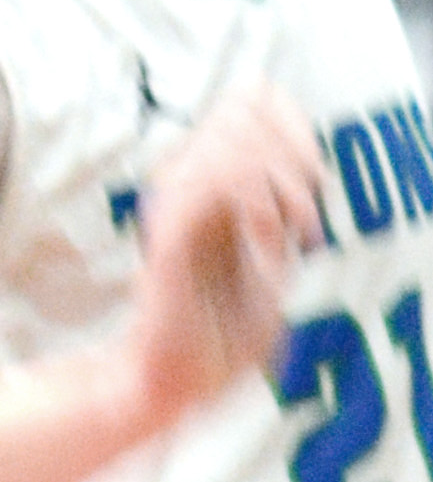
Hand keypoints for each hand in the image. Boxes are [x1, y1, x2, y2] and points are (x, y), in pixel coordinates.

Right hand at [118, 87, 322, 436]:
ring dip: (280, 186)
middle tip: (302, 217)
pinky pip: (214, 182)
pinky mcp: (168, 231)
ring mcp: (174, 200)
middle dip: (292, 157)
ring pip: (234, 140)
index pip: (249, 100)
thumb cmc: (221, 331)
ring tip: (285, 234)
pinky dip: (256, 204)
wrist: (177, 382)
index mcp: (209, 177)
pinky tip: (267, 237)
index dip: (291, 124)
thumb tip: (304, 163)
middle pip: (243, 109)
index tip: (313, 179)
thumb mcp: (270, 260)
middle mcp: (186, 177)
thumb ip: (280, 208)